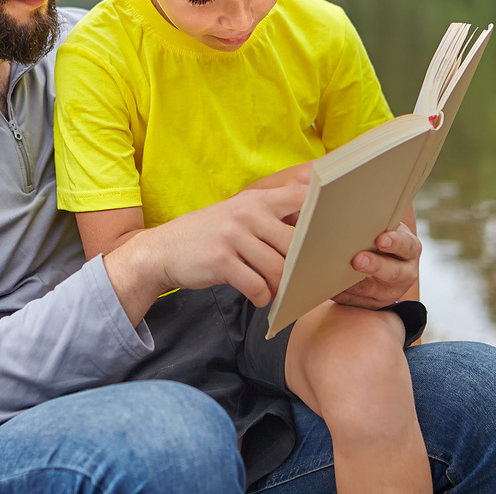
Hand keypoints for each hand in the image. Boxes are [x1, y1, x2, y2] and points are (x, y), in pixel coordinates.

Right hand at [104, 180, 307, 323]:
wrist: (162, 250)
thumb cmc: (209, 236)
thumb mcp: (238, 215)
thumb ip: (271, 219)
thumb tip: (314, 235)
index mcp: (256, 200)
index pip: (302, 197)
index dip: (322, 214)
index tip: (334, 234)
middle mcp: (247, 213)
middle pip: (295, 243)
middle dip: (303, 267)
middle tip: (306, 281)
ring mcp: (233, 236)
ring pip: (278, 269)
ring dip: (281, 288)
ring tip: (276, 292)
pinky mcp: (221, 261)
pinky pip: (257, 286)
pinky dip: (262, 298)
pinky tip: (258, 298)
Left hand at [330, 221, 421, 308]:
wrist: (383, 260)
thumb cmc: (379, 236)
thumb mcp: (385, 227)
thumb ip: (376, 222)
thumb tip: (351, 205)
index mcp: (410, 249)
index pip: (406, 245)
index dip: (395, 242)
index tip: (380, 239)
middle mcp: (405, 272)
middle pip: (394, 272)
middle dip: (375, 266)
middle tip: (357, 260)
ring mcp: (391, 291)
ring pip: (375, 291)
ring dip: (356, 286)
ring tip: (339, 279)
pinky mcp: (375, 303)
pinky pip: (359, 302)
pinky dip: (345, 296)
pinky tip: (332, 289)